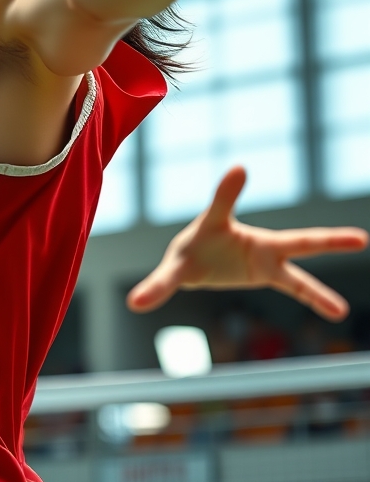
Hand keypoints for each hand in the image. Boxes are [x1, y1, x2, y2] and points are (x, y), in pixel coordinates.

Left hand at [127, 166, 366, 320]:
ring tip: (341, 311)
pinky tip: (337, 312)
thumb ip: (159, 283)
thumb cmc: (190, 250)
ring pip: (298, 274)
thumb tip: (134, 302)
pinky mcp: (268, 275)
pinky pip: (296, 288)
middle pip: (296, 240)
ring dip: (319, 291)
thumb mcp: (176, 263)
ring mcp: (266, 260)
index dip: (228, 189)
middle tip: (360, 238)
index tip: (237, 168)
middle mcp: (257, 242)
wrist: (195, 261)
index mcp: (227, 227)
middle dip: (327, 239)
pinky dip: (315, 298)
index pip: (225, 205)